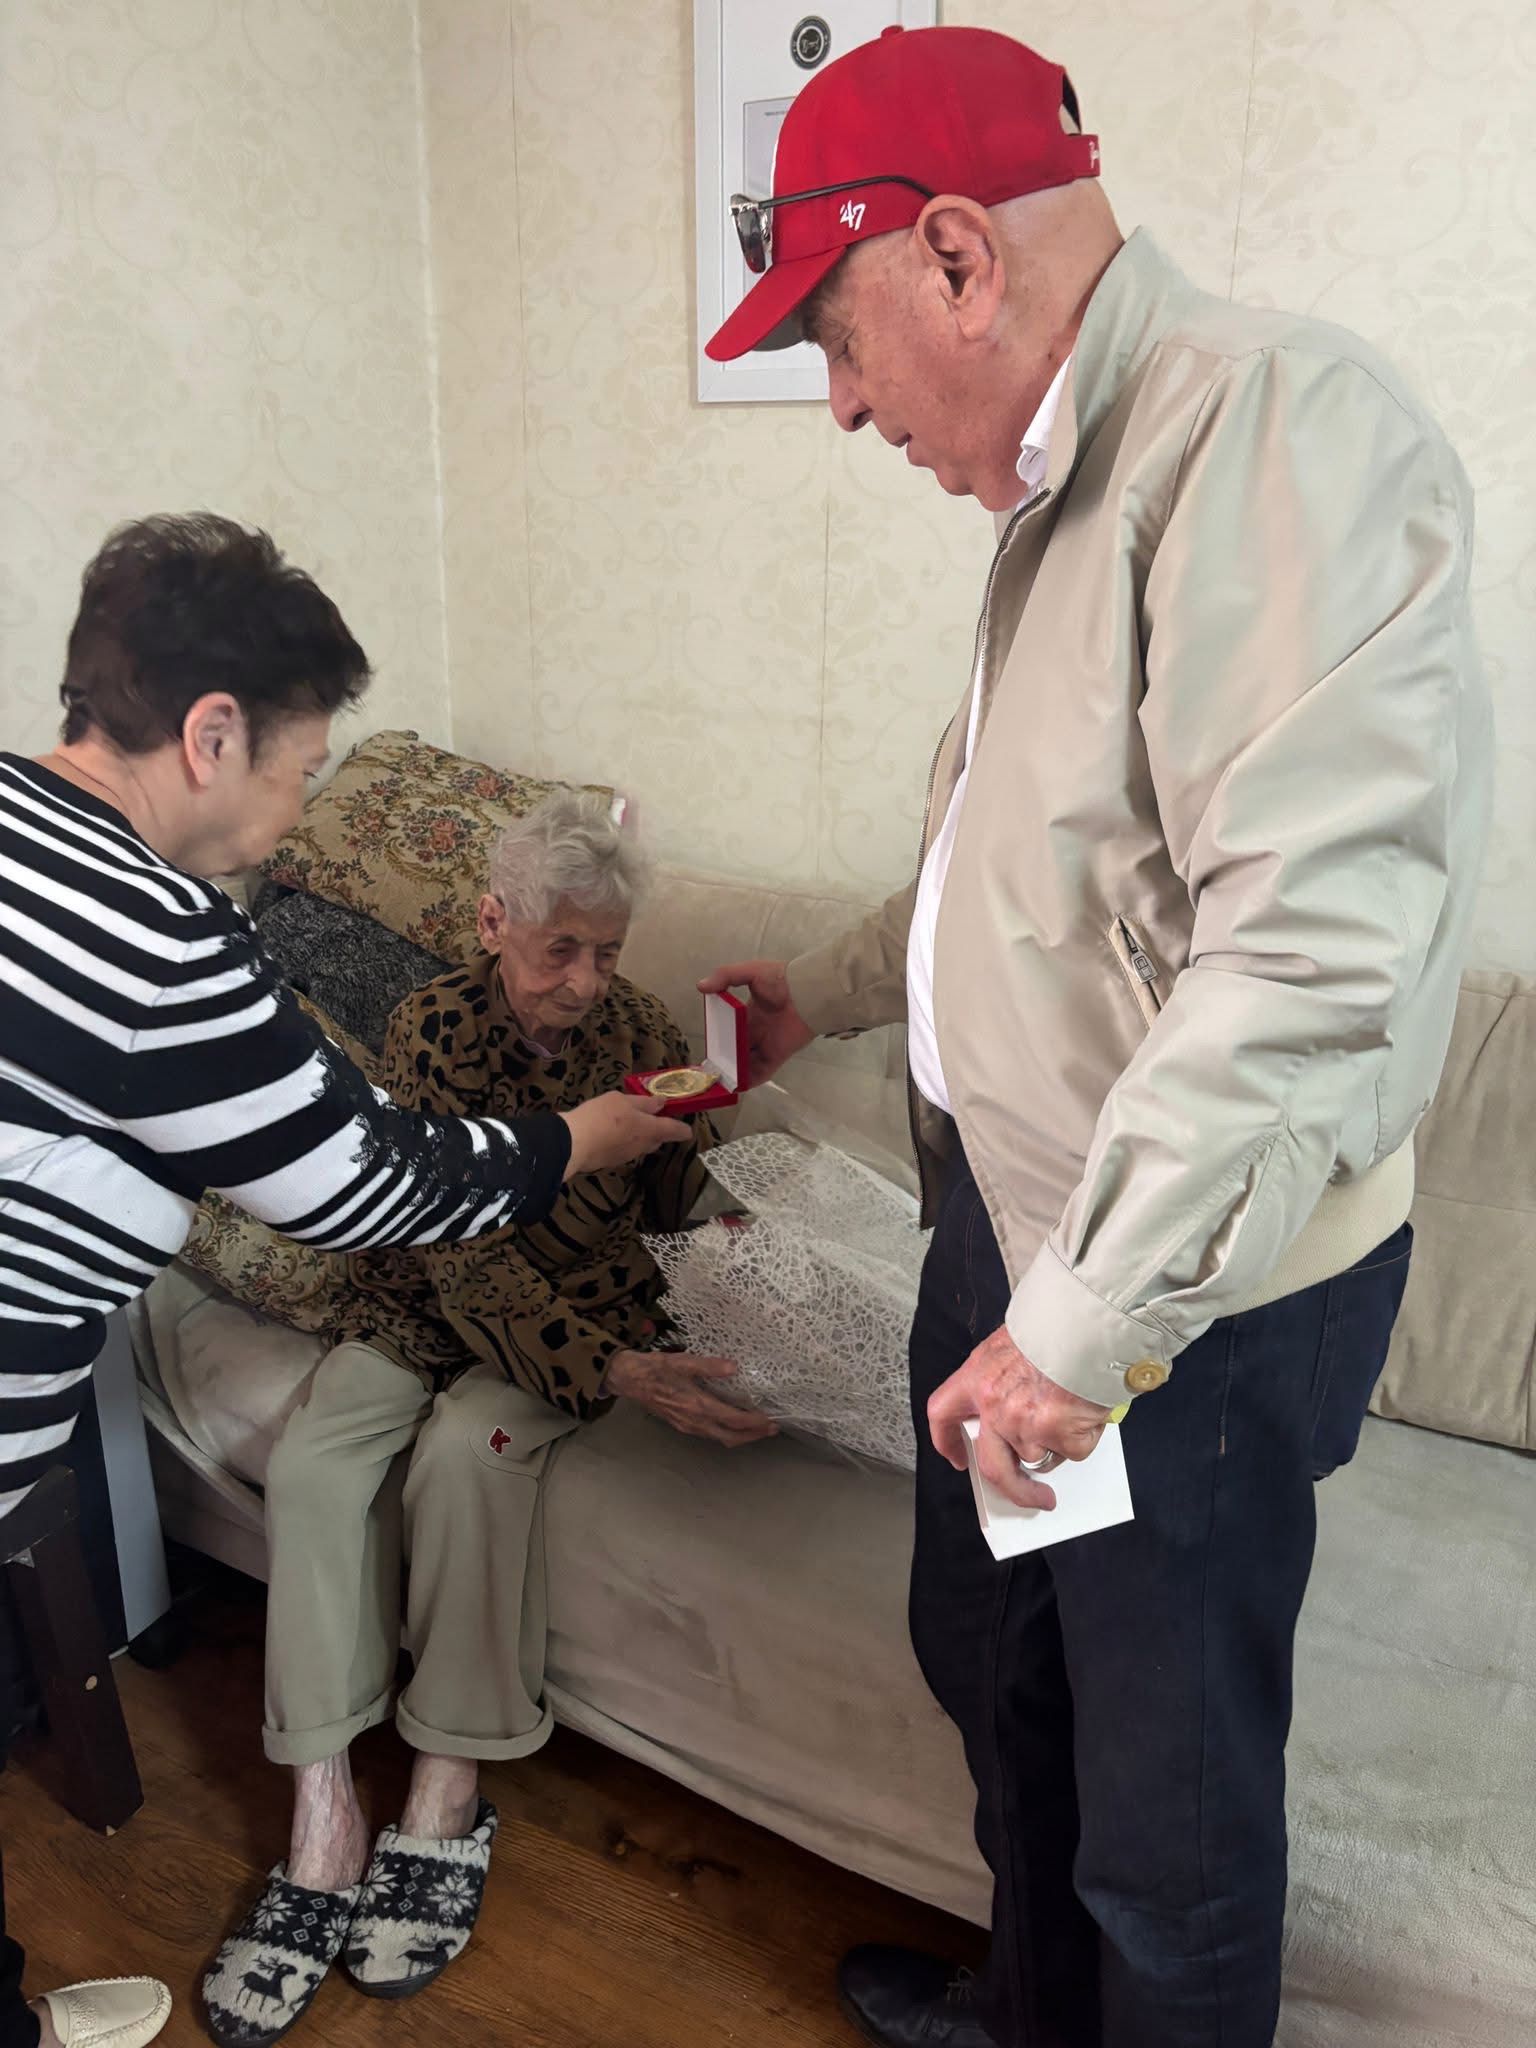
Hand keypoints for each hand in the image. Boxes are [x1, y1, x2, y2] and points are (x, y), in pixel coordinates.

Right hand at [559, 1093, 689, 1178]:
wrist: (573, 1144)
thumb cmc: (602, 1116)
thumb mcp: (622, 1100)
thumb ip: (643, 1103)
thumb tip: (661, 1103)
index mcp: (650, 1129)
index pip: (673, 1130)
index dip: (682, 1129)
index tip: (687, 1130)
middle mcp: (642, 1146)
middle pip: (657, 1139)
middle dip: (657, 1130)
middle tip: (651, 1117)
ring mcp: (627, 1156)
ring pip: (640, 1145)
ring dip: (638, 1136)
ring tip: (627, 1122)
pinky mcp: (611, 1162)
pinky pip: (624, 1150)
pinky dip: (622, 1142)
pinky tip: (609, 1133)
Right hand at [605, 1349, 777, 1448]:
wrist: (628, 1380)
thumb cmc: (655, 1368)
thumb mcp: (682, 1361)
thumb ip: (708, 1365)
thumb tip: (733, 1367)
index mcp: (697, 1405)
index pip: (732, 1420)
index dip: (754, 1423)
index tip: (771, 1422)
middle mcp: (694, 1421)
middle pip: (729, 1437)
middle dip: (752, 1436)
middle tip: (771, 1429)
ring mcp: (687, 1426)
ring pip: (720, 1438)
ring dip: (740, 1436)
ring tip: (756, 1428)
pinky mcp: (682, 1425)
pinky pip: (710, 1434)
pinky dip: (726, 1432)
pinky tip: (731, 1423)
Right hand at [697, 959, 813, 1084]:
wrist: (806, 991)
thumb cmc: (780, 979)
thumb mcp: (750, 972)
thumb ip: (725, 976)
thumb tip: (701, 986)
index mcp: (749, 1014)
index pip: (731, 1029)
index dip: (720, 1038)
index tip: (709, 1046)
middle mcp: (757, 1031)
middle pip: (737, 1050)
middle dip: (725, 1058)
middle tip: (709, 1068)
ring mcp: (767, 1045)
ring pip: (746, 1063)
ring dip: (734, 1071)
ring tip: (717, 1081)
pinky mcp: (776, 1055)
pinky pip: (761, 1072)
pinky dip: (749, 1081)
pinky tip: (735, 1086)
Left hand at [927, 1324, 1111, 1510]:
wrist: (1090, 1324)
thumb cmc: (1055, 1326)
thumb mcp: (1011, 1345)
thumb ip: (1003, 1379)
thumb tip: (1014, 1410)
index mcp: (977, 1377)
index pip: (943, 1414)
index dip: (947, 1440)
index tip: (958, 1457)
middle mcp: (995, 1406)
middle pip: (992, 1466)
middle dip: (1013, 1489)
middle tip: (1034, 1496)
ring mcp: (1026, 1426)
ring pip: (1039, 1454)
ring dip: (1057, 1442)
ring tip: (1074, 1409)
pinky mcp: (1059, 1438)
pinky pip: (1073, 1450)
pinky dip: (1083, 1437)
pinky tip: (1088, 1411)